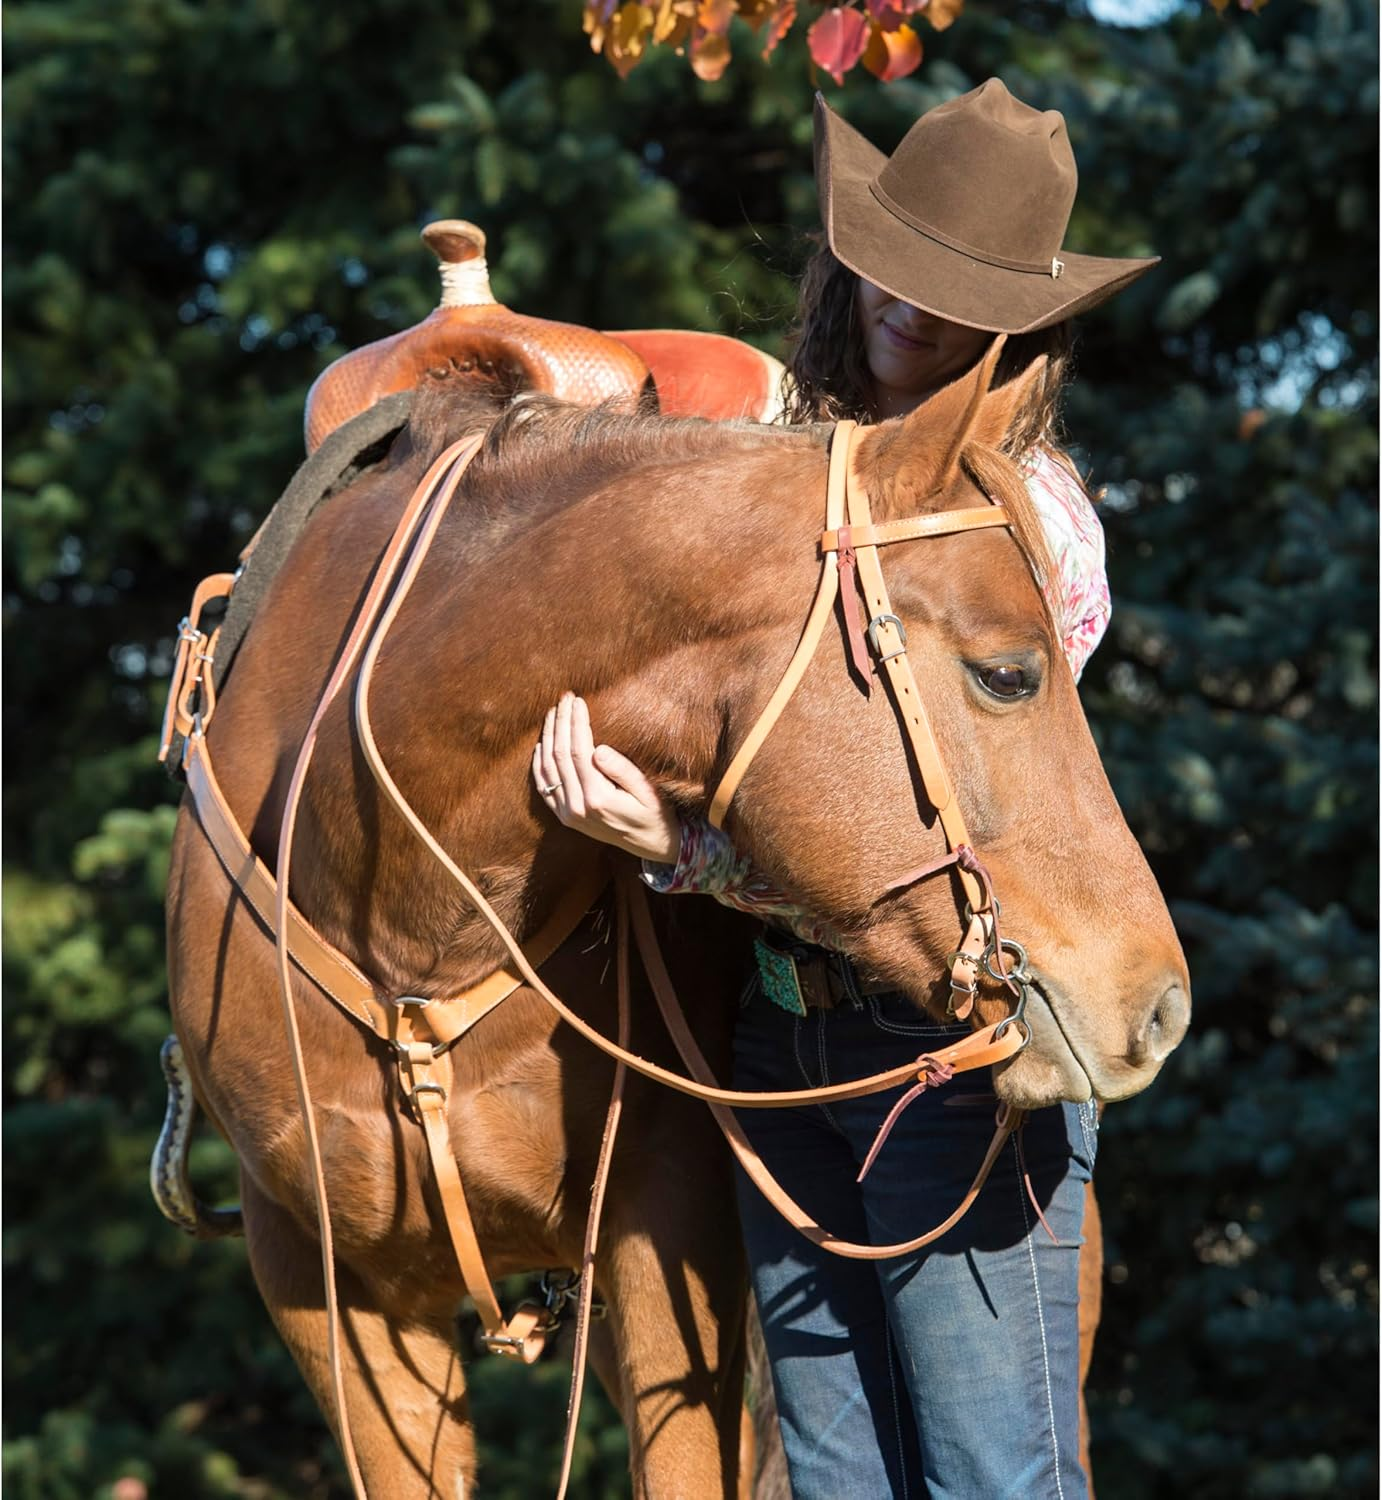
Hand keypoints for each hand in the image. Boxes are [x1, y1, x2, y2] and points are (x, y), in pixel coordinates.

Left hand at [532, 693, 680, 863]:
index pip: (578, 750)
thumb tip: (597, 749)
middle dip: (560, 723)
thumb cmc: (654, 813)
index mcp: (597, 798)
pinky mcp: (564, 817)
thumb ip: (622, 771)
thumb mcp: (647, 791)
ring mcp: (567, 814)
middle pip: (559, 755)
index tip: (578, 700)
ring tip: (553, 713)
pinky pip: (543, 787)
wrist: (651, 845)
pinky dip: (539, 764)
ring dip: (548, 737)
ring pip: (548, 768)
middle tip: (564, 698)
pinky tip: (542, 744)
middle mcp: (576, 808)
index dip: (576, 722)